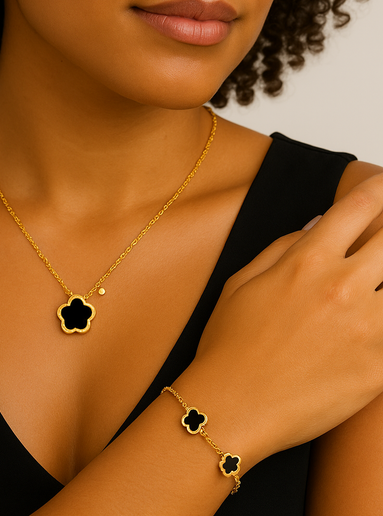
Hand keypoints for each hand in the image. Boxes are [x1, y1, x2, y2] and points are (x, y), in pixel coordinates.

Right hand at [194, 173, 382, 460]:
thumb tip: (316, 226)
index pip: (357, 208)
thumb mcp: (242, 280)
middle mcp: (343, 287)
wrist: (233, 407)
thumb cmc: (230, 346)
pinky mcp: (379, 368)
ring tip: (378, 283)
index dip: (378, 190)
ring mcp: (367, 329)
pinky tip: (377, 323)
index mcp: (308, 261)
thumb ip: (283, 247)